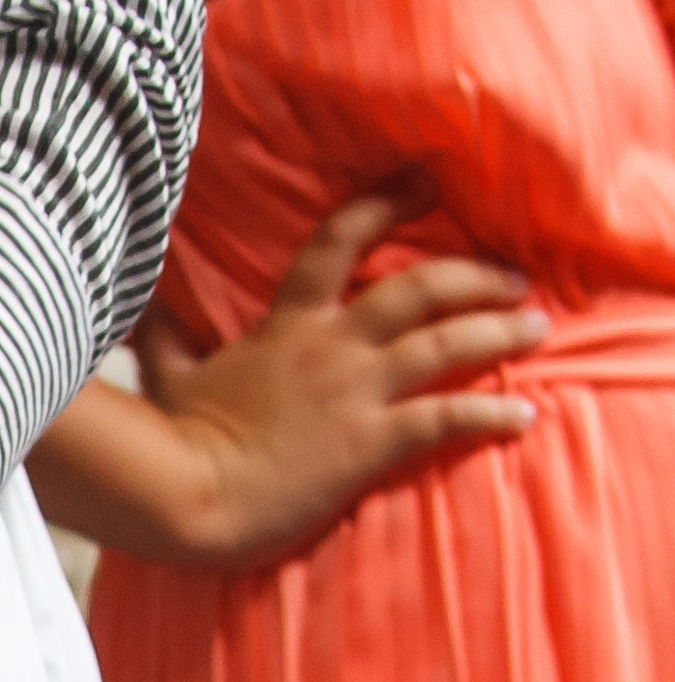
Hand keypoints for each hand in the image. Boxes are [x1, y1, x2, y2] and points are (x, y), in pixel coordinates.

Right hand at [140, 192, 541, 566]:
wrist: (189, 496)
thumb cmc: (175, 441)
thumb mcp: (167, 375)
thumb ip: (167, 335)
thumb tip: (144, 306)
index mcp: (287, 323)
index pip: (340, 242)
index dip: (387, 206)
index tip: (427, 185)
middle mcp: (332, 346)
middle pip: (421, 289)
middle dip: (477, 276)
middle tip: (515, 277)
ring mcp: (355, 393)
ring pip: (447, 344)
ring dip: (500, 332)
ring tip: (536, 327)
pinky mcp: (370, 443)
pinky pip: (446, 418)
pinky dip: (491, 413)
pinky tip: (524, 414)